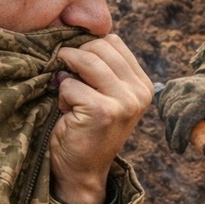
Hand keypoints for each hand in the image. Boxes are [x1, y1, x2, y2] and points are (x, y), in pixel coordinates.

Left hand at [51, 34, 152, 203]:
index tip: (77, 68)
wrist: (82, 169)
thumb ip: (101, 67)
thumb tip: (72, 34)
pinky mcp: (104, 111)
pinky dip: (62, 96)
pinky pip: (70, 85)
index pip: (113, 41)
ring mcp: (125, 102)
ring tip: (67, 94)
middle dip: (74, 59)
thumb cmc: (86, 127)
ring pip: (86, 61)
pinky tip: (68, 112)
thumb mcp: (103, 93)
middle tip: (68, 82)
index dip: (87, 47)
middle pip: (99, 46)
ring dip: (66, 75)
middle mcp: (140, 92)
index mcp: (143, 83)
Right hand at [156, 72, 204, 153]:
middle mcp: (189, 88)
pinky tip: (172, 122)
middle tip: (176, 148)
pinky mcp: (171, 85)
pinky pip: (162, 104)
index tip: (179, 149)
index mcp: (204, 97)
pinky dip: (164, 115)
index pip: (185, 117)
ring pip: (166, 111)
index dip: (180, 135)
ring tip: (176, 137)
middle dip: (172, 135)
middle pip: (173, 115)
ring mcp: (178, 85)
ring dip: (169, 127)